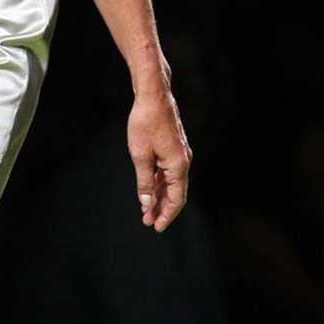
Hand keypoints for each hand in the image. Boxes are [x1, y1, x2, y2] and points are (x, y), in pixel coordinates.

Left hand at [127, 90, 191, 231]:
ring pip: (171, 183)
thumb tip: (146, 203)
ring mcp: (179, 154)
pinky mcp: (173, 148)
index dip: (167, 215)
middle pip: (175, 193)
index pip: (176, 199)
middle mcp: (183, 161)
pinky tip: (149, 190)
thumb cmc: (145, 123)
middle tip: (148, 222)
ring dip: (159, 197)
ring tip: (146, 210)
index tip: (156, 227)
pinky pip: (168, 172)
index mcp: (178, 165)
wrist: (153, 96)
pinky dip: (159, 183)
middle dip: (161, 209)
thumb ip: (144, 181)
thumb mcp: (140, 155)